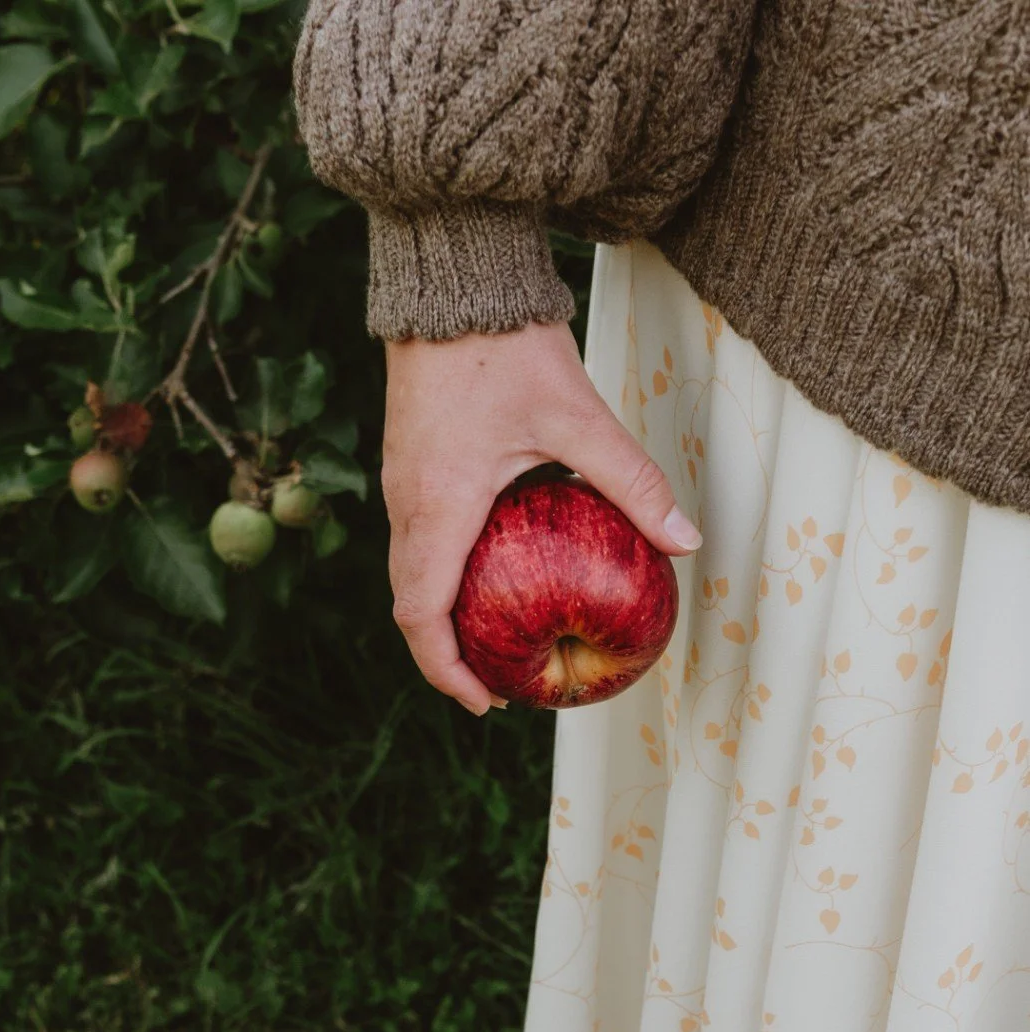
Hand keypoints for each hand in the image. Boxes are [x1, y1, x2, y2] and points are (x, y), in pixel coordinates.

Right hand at [381, 321, 701, 715]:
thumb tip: (686, 539)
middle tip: (495, 685)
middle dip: (447, 657)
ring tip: (491, 642)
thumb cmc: (507, 343)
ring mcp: (399, 484)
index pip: (423, 615)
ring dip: (443, 619)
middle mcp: (406, 504)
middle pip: (410, 607)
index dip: (448, 670)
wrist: (451, 277)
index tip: (488, 699)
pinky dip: (442, 579)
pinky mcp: (405, 466)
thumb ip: (630, 481)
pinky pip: (415, 543)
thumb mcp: (579, 416)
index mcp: (439, 505)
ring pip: (409, 575)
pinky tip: (489, 576)